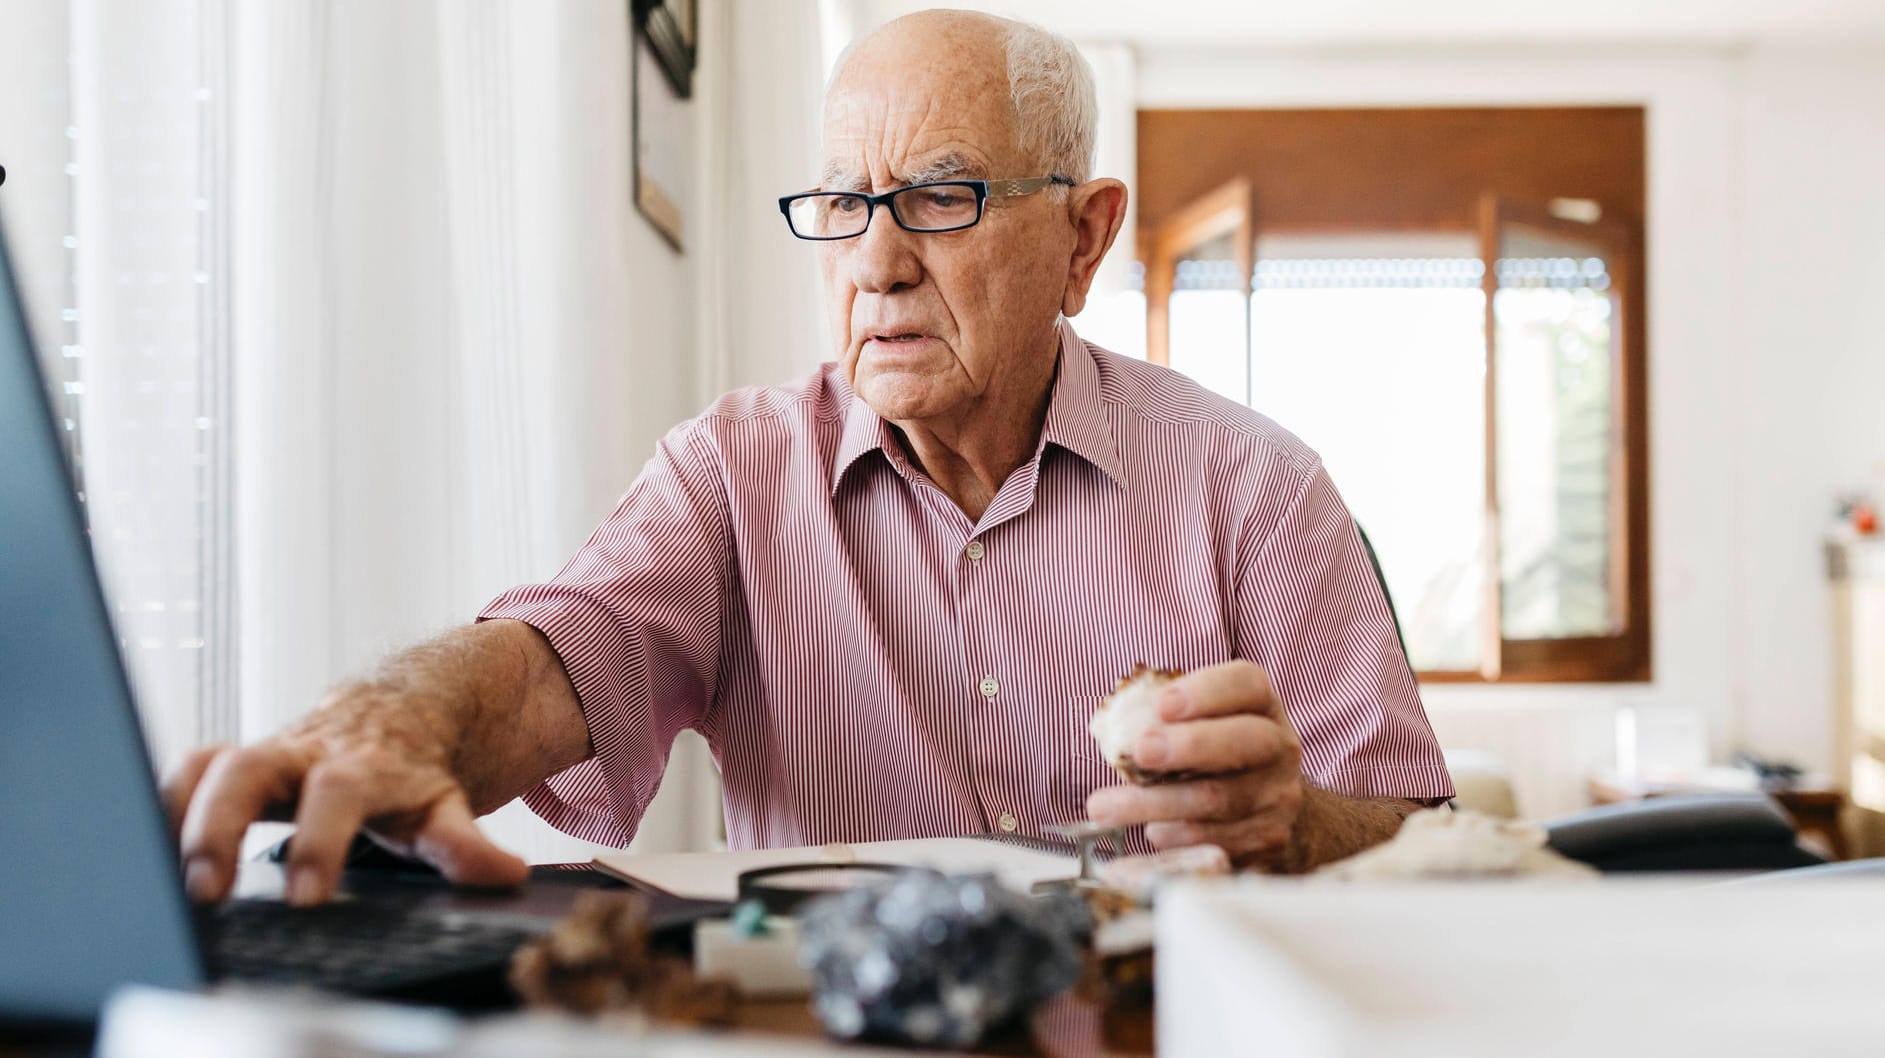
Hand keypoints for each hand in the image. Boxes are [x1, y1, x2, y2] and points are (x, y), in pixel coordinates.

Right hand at [162, 687, 528, 906]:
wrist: (398, 706)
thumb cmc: (415, 770)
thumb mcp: (446, 805)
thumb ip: (465, 843)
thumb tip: (505, 872)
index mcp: (361, 765)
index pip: (337, 793)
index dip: (321, 840)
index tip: (308, 896)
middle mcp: (305, 753)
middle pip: (248, 768)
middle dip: (220, 825)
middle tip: (206, 887)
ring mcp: (266, 753)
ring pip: (207, 764)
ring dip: (176, 812)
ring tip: (157, 871)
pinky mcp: (234, 762)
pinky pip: (188, 769)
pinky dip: (162, 800)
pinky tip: (145, 844)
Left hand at [1084, 660, 1304, 870]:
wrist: (1266, 805)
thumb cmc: (1214, 752)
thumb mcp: (1202, 722)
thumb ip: (1168, 719)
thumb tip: (1114, 730)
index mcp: (1261, 704)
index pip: (1246, 684)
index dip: (1206, 692)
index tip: (1162, 705)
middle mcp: (1280, 746)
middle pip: (1244, 740)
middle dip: (1189, 745)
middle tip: (1141, 751)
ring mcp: (1279, 794)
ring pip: (1219, 798)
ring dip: (1157, 803)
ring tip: (1106, 807)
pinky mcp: (1269, 836)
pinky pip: (1218, 838)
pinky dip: (1176, 835)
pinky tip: (1150, 831)